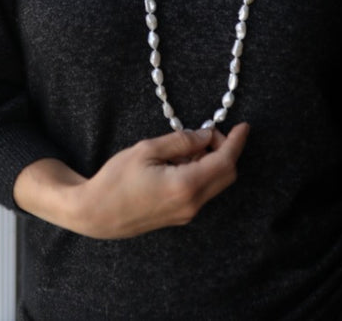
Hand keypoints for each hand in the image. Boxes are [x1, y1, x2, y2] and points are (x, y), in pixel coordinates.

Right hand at [13, 123, 248, 239]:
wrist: (96, 213)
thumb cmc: (116, 179)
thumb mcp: (147, 149)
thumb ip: (181, 141)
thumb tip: (205, 135)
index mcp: (185, 186)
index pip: (224, 162)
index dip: (236, 142)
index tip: (244, 126)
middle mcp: (191, 204)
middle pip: (225, 175)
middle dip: (225, 150)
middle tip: (209, 131)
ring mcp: (186, 213)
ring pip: (214, 184)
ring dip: (211, 161)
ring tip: (189, 144)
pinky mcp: (179, 216)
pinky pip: (201, 191)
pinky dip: (201, 172)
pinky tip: (182, 160)